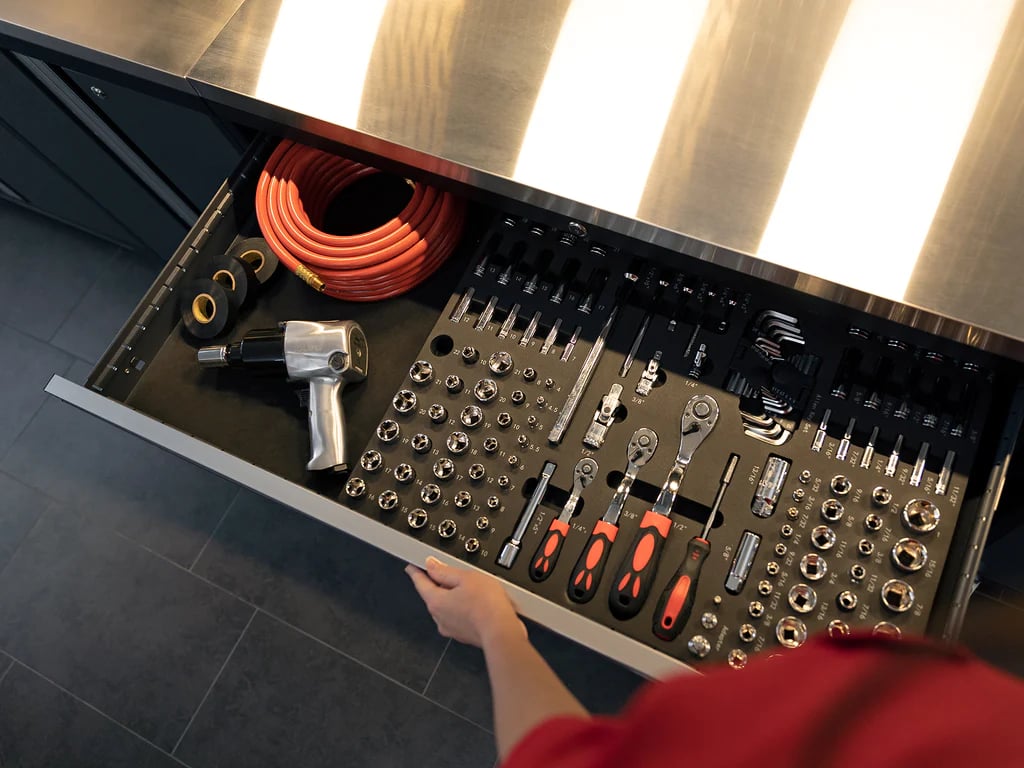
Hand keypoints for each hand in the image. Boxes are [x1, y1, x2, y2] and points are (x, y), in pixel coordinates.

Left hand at [406, 556, 525, 648]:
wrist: (503, 632)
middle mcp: (439, 618)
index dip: (416, 571)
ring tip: (471, 588)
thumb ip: (445, 571)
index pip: (420, 582)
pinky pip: (458, 616)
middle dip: (438, 584)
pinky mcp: (464, 634)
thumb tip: (432, 565)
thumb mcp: (466, 577)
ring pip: (446, 607)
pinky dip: (463, 608)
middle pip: (433, 595)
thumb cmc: (487, 605)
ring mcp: (451, 628)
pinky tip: (478, 603)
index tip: (412, 567)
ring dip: (453, 597)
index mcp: (436, 601)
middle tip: (449, 573)